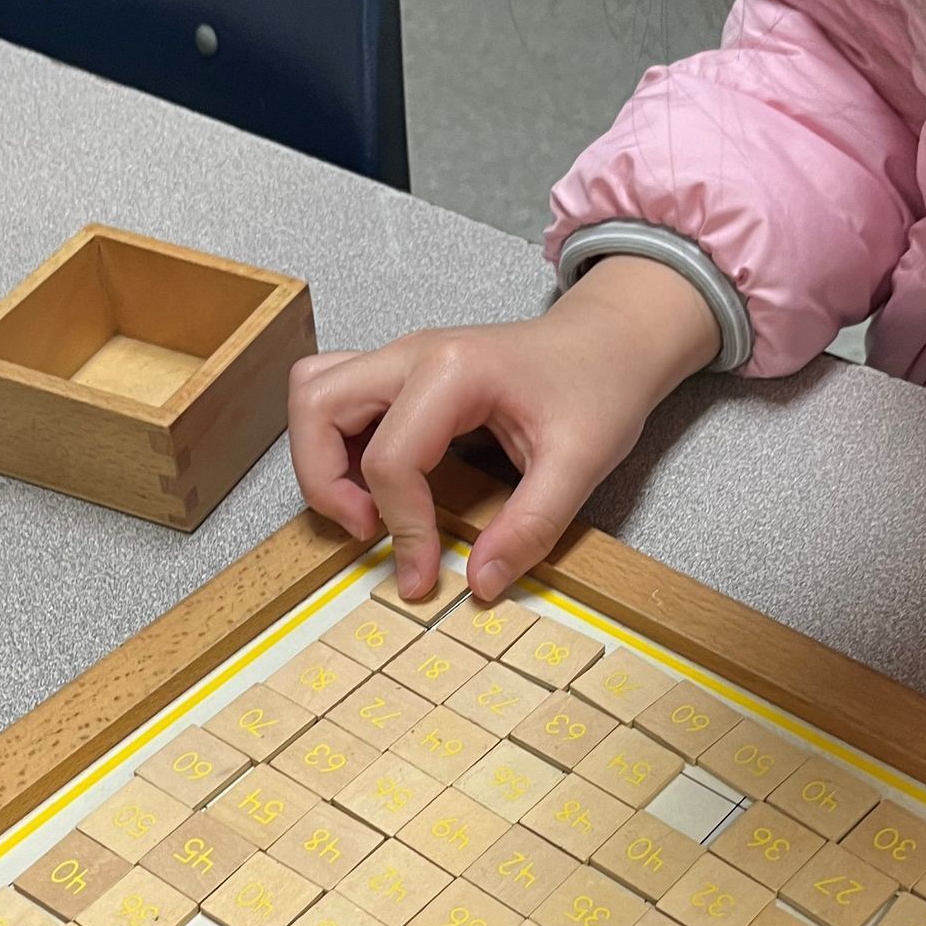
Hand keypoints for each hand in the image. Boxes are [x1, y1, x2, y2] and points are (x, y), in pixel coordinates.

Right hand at [288, 256, 719, 601]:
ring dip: (321, 458)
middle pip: (317, 404)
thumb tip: (481, 583)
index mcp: (453, 370)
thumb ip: (532, 526)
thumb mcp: (581, 462)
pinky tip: (381, 483)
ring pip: (314, 392)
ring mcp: (401, 358)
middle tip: (369, 529)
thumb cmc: (599, 386)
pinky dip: (336, 443)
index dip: (401, 529)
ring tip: (368, 509)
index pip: (391, 458)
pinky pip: (336, 396)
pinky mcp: (401, 372)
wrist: (611, 341)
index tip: (423, 576)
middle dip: (325, 481)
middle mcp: (412, 353)